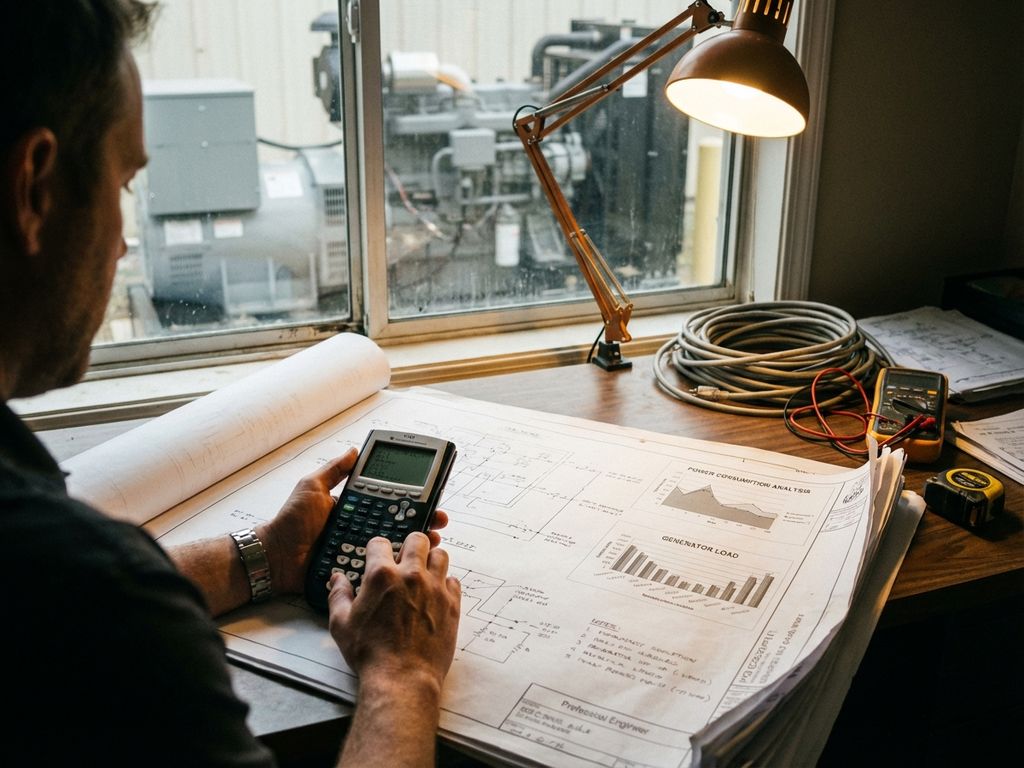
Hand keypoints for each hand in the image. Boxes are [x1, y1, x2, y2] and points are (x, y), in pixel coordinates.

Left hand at [259, 451, 450, 595]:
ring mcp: (358, 550)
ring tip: (433, 540)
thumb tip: (354, 450)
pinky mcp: (355, 570)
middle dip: (421, 521)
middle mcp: (360, 528)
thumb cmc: (291, 522)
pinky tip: (410, 562)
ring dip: (415, 543)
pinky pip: (379, 569)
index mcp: (354, 508)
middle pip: (397, 524)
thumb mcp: (312, 487)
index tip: (428, 496)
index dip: (409, 500)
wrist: (275, 557)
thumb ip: (334, 470)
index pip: (388, 502)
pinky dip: (397, 566)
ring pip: (394, 546)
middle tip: (438, 519)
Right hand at [327, 533, 460, 692]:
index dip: (377, 549)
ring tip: (422, 575)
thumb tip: (337, 578)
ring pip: (441, 555)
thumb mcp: (341, 625)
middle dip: (410, 545)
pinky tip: (434, 596)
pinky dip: (444, 584)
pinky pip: (453, 581)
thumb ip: (338, 595)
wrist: (402, 679)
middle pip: (418, 539)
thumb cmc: (371, 654)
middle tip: (404, 560)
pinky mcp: (452, 604)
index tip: (377, 557)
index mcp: (382, 576)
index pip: (380, 542)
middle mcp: (411, 576)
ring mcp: (435, 588)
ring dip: (430, 561)